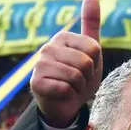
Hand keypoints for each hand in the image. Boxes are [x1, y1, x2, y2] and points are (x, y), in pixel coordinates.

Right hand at [30, 0, 102, 127]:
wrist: (65, 105)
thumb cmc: (80, 78)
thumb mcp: (90, 51)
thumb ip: (91, 24)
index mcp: (62, 37)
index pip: (93, 49)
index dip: (95, 64)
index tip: (86, 69)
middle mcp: (48, 47)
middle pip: (85, 62)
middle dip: (87, 78)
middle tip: (78, 82)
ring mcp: (39, 64)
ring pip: (75, 76)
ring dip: (78, 88)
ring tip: (71, 88)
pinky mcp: (36, 82)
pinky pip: (65, 88)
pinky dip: (68, 95)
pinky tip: (61, 94)